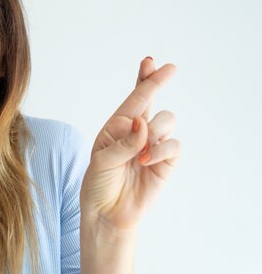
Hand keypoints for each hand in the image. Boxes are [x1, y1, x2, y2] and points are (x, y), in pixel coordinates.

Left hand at [79, 57, 180, 232]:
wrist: (107, 213)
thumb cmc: (99, 183)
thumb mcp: (102, 160)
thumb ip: (123, 141)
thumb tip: (143, 122)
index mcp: (117, 125)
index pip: (134, 97)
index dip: (144, 78)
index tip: (151, 60)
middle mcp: (137, 131)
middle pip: (153, 99)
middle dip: (157, 83)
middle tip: (166, 70)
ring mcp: (153, 145)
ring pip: (166, 120)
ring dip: (154, 130)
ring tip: (139, 153)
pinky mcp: (166, 162)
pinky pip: (174, 145)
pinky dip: (161, 150)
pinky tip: (146, 160)